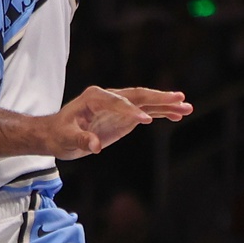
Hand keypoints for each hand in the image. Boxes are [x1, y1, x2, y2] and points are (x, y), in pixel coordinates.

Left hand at [48, 86, 191, 158]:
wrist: (56, 133)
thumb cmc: (59, 134)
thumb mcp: (66, 139)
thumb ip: (81, 140)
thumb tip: (94, 146)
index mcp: (94, 97)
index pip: (117, 102)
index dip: (130, 111)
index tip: (145, 120)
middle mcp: (109, 96)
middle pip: (137, 95)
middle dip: (159, 98)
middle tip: (180, 98)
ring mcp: (119, 105)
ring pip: (146, 102)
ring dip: (166, 104)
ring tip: (187, 107)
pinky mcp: (124, 115)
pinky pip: (146, 111)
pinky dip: (161, 113)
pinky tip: (177, 115)